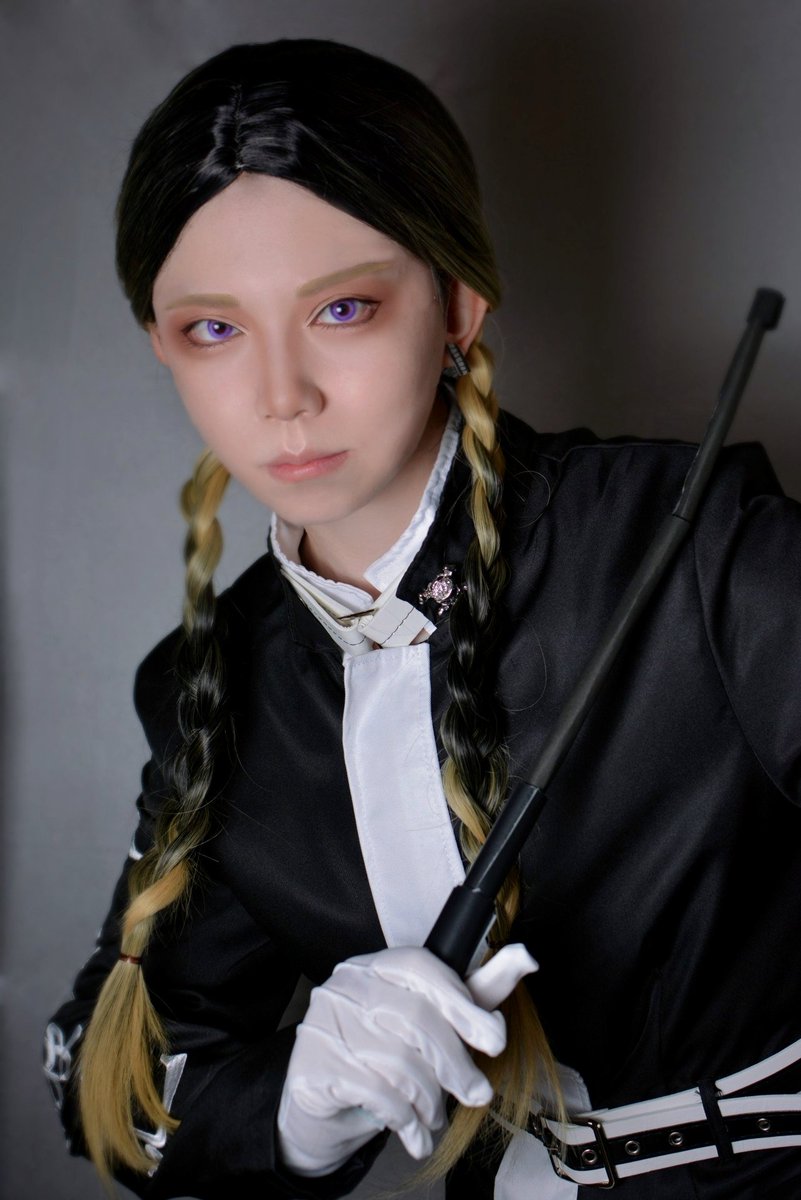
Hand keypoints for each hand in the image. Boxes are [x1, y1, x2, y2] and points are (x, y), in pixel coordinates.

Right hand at [276, 943, 536, 1176]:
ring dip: (431, 1098)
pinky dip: (406, 1120)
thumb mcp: (431, 1020)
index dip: (462, 1000)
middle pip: (416, 1018)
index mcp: (376, 966)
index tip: (494, 1039)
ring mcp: (325, 1025)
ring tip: (436, 1114)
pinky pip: (376, 1094)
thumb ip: (476, 993)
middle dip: (456, 1063)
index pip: (421, 967)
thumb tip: (526, 957)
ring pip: (398, 1061)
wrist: (323, 1104)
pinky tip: (414, 1132)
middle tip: (477, 1094)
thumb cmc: (385, 1053)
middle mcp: (346, 987)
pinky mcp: (314, 1068)